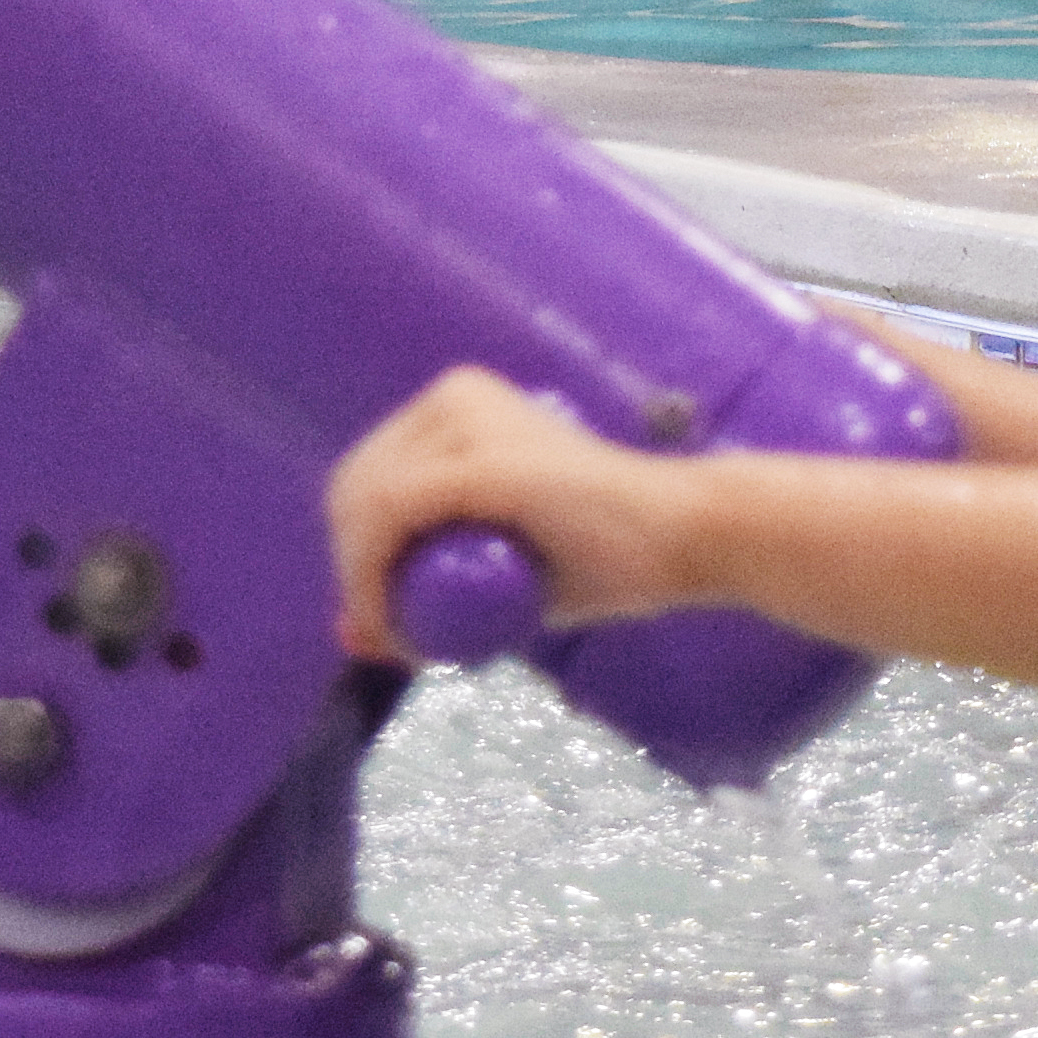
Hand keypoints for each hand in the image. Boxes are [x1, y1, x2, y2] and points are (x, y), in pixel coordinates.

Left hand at [326, 367, 705, 660]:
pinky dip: (374, 576)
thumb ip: (436, 594)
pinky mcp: (481, 461)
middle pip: (354, 489)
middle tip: (384, 637)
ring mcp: (466, 422)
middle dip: (353, 572)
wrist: (684, 538)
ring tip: (402, 639)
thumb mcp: (502, 577)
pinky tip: (393, 621)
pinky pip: (392, 515)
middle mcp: (454, 398)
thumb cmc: (611, 554)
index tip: (375, 622)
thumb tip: (352, 636)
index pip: (369, 481)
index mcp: (458, 406)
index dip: (355, 557)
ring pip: (364, 504)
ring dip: (361, 582)